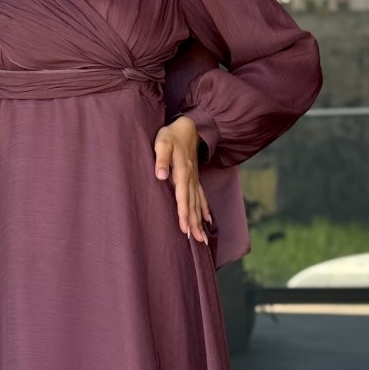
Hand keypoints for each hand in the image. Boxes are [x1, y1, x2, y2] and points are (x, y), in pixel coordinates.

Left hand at [154, 117, 211, 244]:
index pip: (183, 196)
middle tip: (198, 241)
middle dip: (194, 224)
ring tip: (202, 237)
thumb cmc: (172, 136)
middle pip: (192, 205)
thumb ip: (161, 159)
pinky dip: (205, 209)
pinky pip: (202, 197)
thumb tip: (160, 175)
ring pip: (198, 204)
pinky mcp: (195, 179)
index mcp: (182, 172)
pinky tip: (208, 220)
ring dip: (199, 221)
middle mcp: (191, 179)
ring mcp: (195, 180)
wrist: (189, 128)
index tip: (185, 228)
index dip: (183, 213)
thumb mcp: (162, 143)